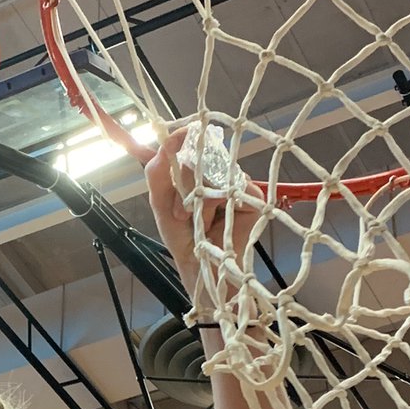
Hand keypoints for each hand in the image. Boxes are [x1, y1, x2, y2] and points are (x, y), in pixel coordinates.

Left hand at [144, 129, 261, 288]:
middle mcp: (213, 177)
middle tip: (181, 213)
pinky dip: (219, 205)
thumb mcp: (162, 208)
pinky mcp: (252, 197)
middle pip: (201, 156)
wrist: (205, 272)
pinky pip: (235, 186)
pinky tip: (216, 223)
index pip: (187, 146)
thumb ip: (157, 176)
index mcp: (192, 177)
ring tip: (199, 223)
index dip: (180, 138)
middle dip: (185, 186)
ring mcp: (234, 186)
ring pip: (217, 171)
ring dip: (201, 201)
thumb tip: (165, 144)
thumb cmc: (185, 243)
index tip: (176, 136)